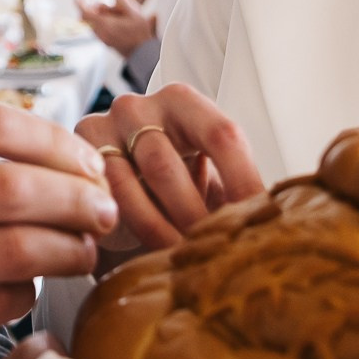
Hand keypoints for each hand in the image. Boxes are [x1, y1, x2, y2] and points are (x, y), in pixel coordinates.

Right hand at [0, 103, 116, 358]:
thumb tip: (43, 150)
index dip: (57, 141)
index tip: (85, 161)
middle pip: (16, 185)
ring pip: (17, 248)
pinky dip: (30, 292)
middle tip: (104, 209)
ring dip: (68, 249)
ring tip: (84, 251)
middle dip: (79, 196)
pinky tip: (32, 287)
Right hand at [74, 84, 262, 258]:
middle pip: (167, 167)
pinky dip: (125, 227)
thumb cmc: (178, 175)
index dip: (242, 182)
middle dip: (190, 218)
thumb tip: (280, 218)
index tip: (257, 221)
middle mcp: (140, 106)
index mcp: (184, 101)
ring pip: (130, 186)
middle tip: (209, 252)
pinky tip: (142, 249)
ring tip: (181, 258)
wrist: (124, 177)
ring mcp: (103, 127)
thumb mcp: (209, 168)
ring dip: (158, 230)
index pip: (221, 135)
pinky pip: (100, 196)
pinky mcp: (78, 154)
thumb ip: (236, 183)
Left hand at [80, 0, 155, 55]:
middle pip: (88, 18)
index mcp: (105, 24)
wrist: (143, 52)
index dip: (79, 4)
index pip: (85, 13)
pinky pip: (99, 31)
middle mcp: (101, 33)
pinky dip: (103, 24)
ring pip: (93, 24)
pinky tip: (117, 22)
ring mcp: (103, 39)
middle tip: (106, 5)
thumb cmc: (139, 32)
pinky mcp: (107, 43)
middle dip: (94, 9)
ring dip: (100, 17)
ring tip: (116, 14)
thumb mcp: (134, 12)